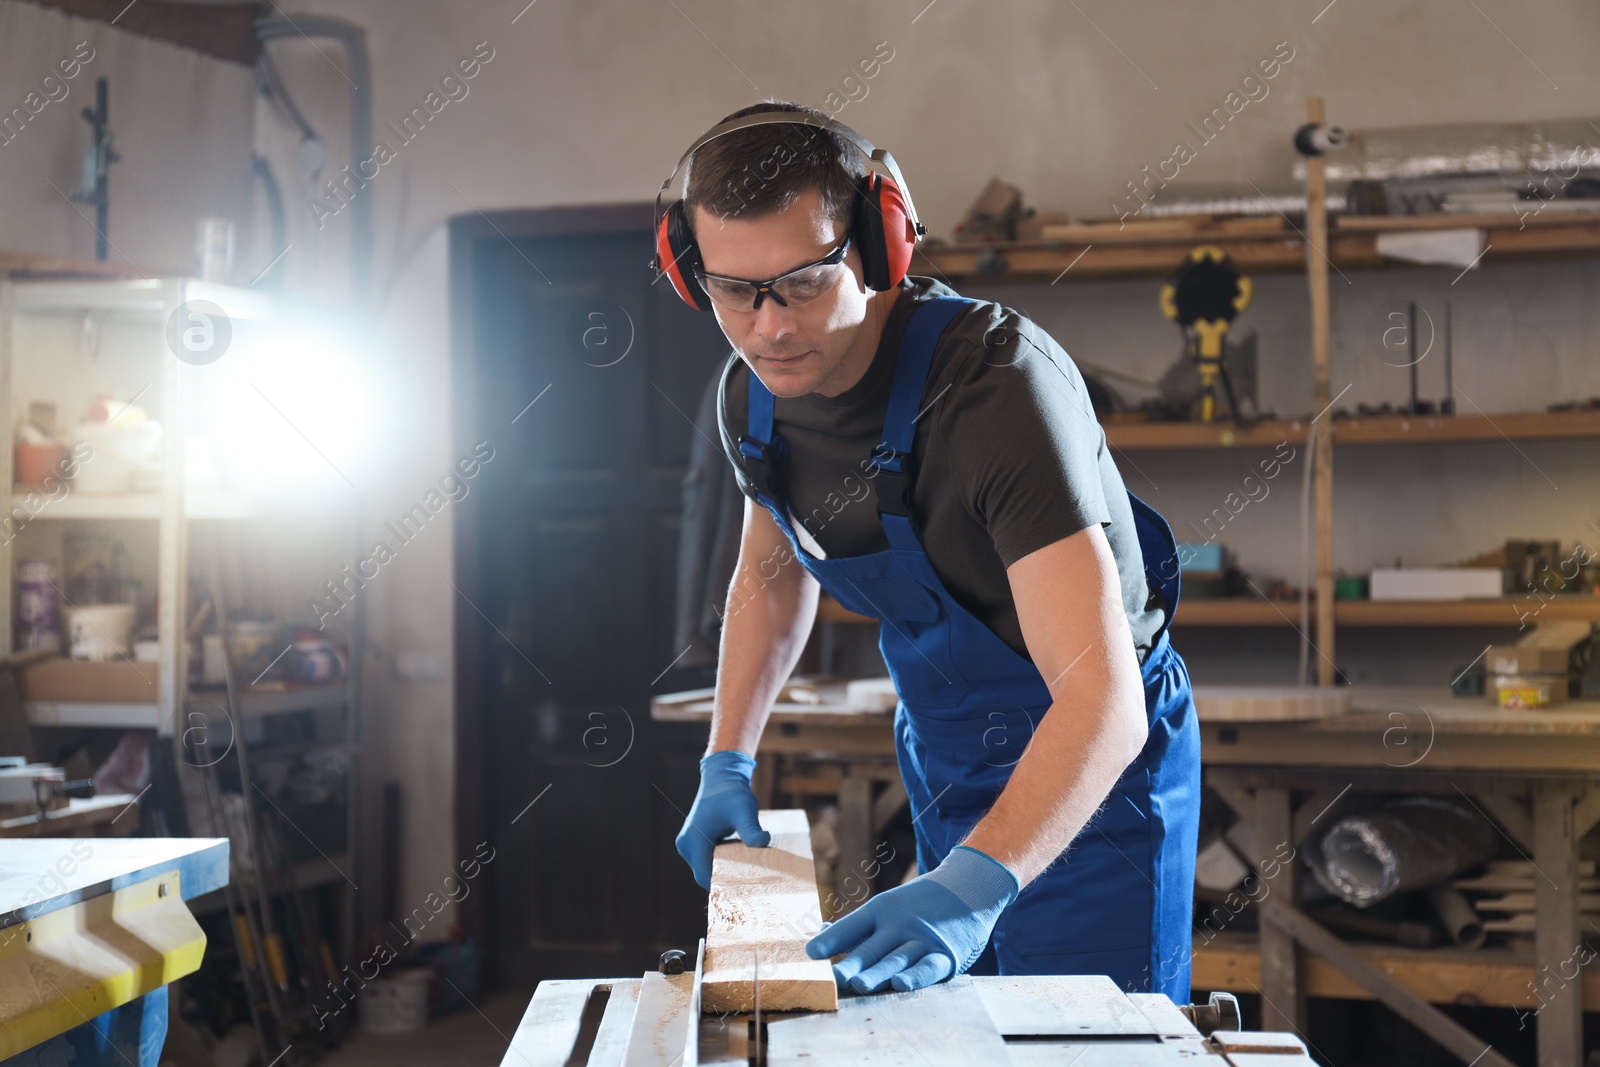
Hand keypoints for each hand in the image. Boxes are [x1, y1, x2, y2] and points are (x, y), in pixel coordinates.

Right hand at [674, 750, 770, 889]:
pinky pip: (704, 860)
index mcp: (695, 841)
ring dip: (721, 872)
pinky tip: (737, 862)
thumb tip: (764, 841)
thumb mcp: (744, 811)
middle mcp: (686, 845)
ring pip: (704, 868)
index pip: (705, 876)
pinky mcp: (693, 843)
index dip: (722, 886)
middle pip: (704, 874)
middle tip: (748, 884)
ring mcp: (687, 844)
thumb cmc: (732, 793)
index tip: (743, 891)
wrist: (721, 778)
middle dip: (724, 880)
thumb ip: (751, 829)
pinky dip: (719, 864)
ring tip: (744, 874)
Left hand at [804, 845, 1018, 993]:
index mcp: (881, 910)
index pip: (851, 926)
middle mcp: (900, 924)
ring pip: (897, 959)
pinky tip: (902, 984)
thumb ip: (857, 928)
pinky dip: (916, 976)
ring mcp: (922, 939)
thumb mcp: (888, 907)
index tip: (810, 952)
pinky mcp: (946, 955)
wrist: (969, 887)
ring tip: (860, 984)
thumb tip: (819, 937)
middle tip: (835, 979)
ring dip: (878, 973)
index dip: (831, 939)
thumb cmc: (918, 904)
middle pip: (872, 948)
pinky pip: (929, 967)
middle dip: (853, 964)